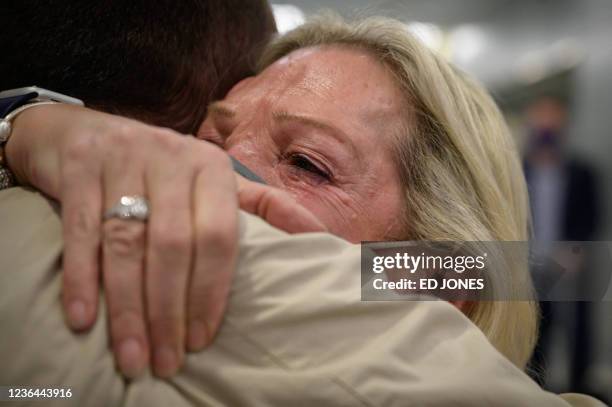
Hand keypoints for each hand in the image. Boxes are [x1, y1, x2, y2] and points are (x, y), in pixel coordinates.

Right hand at [6, 103, 325, 377]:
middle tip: (166, 361)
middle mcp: (171, 157)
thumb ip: (266, 206)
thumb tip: (322, 236)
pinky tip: (84, 318)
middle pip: (172, 245)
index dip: (212, 291)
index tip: (202, 339)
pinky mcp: (80, 166)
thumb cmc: (164, 169)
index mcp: (211, 167)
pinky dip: (82, 277)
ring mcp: (122, 159)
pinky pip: (81, 230)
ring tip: (131, 357)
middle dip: (169, 309)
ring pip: (125, 243)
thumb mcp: (215, 180)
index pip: (218, 236)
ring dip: (128, 307)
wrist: (90, 131)